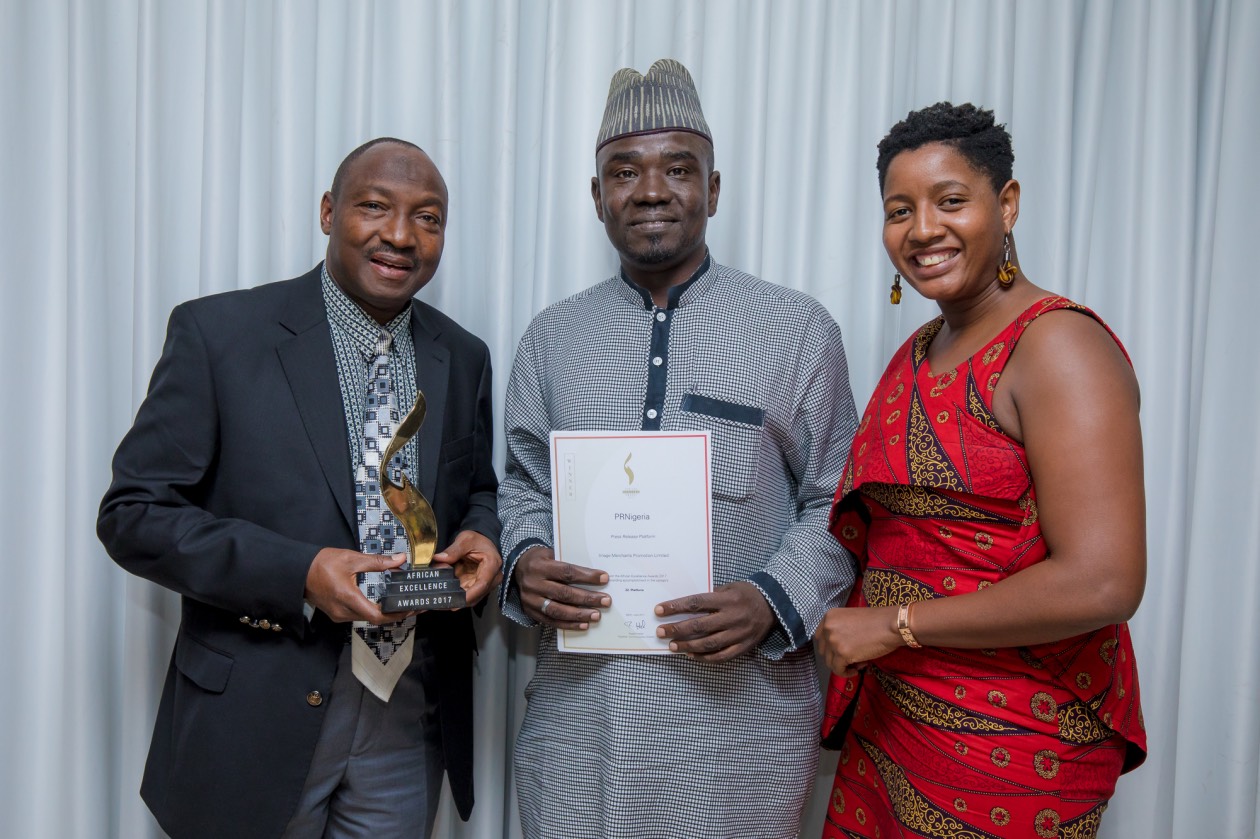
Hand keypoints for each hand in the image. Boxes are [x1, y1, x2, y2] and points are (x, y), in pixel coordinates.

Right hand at [305, 549, 410, 624]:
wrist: (298, 571)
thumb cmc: (322, 564)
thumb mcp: (352, 559)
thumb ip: (377, 562)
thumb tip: (400, 559)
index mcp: (348, 598)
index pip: (377, 616)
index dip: (396, 614)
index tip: (411, 609)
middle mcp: (344, 612)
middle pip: (374, 619)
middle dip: (395, 613)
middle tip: (412, 605)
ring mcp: (339, 615)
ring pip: (366, 618)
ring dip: (384, 613)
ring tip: (401, 603)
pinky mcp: (336, 614)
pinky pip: (358, 615)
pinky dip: (372, 611)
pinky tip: (382, 603)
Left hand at [432, 530, 502, 607]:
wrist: (482, 541)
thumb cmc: (477, 540)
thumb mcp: (465, 539)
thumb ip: (454, 550)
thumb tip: (440, 558)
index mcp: (492, 565)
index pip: (482, 585)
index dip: (468, 595)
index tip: (454, 601)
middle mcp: (492, 578)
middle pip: (476, 596)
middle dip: (457, 601)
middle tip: (439, 602)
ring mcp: (486, 584)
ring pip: (471, 599)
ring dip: (455, 600)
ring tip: (438, 601)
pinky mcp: (478, 587)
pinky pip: (467, 596)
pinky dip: (455, 597)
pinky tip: (443, 598)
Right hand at [515, 546, 609, 628]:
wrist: (518, 567)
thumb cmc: (541, 559)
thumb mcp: (552, 554)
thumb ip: (568, 563)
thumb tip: (595, 575)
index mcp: (540, 566)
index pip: (566, 572)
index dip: (586, 576)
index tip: (604, 578)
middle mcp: (533, 584)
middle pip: (564, 593)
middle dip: (587, 598)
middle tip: (606, 600)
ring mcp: (531, 600)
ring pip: (557, 610)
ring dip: (579, 614)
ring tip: (596, 615)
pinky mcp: (530, 612)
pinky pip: (551, 621)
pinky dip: (569, 624)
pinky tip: (583, 625)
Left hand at [654, 581, 774, 662]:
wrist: (775, 606)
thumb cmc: (747, 594)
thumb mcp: (730, 587)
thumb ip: (710, 596)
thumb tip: (686, 606)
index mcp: (727, 599)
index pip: (696, 603)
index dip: (676, 607)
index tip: (659, 610)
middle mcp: (732, 617)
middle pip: (699, 625)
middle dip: (677, 629)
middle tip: (660, 632)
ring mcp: (738, 634)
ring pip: (708, 644)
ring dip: (687, 646)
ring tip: (672, 646)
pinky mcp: (743, 646)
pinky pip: (721, 656)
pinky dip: (704, 658)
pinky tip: (691, 655)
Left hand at [814, 605, 902, 676]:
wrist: (891, 625)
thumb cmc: (877, 621)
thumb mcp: (851, 619)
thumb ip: (840, 630)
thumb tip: (837, 649)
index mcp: (829, 617)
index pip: (819, 637)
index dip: (828, 647)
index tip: (839, 652)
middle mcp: (827, 627)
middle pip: (823, 651)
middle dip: (835, 657)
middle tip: (850, 659)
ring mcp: (833, 641)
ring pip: (830, 662)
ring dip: (842, 666)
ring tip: (858, 664)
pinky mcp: (842, 654)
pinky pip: (838, 670)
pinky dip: (846, 673)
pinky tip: (856, 671)